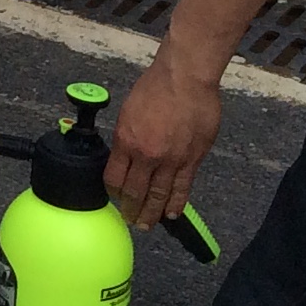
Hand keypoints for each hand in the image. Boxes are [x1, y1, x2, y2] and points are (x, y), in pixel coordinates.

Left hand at [107, 57, 221, 228]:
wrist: (185, 79)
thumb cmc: (155, 88)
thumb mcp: (127, 112)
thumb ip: (126, 138)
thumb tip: (125, 156)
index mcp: (126, 141)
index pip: (114, 178)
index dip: (112, 193)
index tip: (113, 199)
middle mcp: (147, 155)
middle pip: (136, 192)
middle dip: (131, 210)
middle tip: (130, 221)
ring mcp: (172, 160)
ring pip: (159, 196)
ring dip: (152, 213)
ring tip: (146, 225)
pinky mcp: (193, 160)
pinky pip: (182, 188)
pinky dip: (176, 204)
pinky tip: (171, 214)